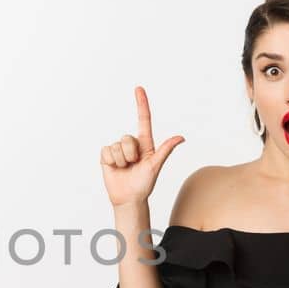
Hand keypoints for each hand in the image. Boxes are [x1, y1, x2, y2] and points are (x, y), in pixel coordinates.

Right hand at [101, 86, 184, 206]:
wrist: (128, 198)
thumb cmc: (144, 184)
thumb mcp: (155, 166)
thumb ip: (166, 150)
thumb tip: (181, 137)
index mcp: (145, 143)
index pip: (143, 120)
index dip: (141, 103)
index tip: (139, 88)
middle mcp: (131, 144)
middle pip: (127, 138)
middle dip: (130, 154)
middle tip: (133, 165)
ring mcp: (118, 149)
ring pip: (117, 146)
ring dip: (121, 161)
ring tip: (125, 169)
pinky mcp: (107, 156)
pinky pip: (106, 151)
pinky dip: (111, 162)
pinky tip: (115, 169)